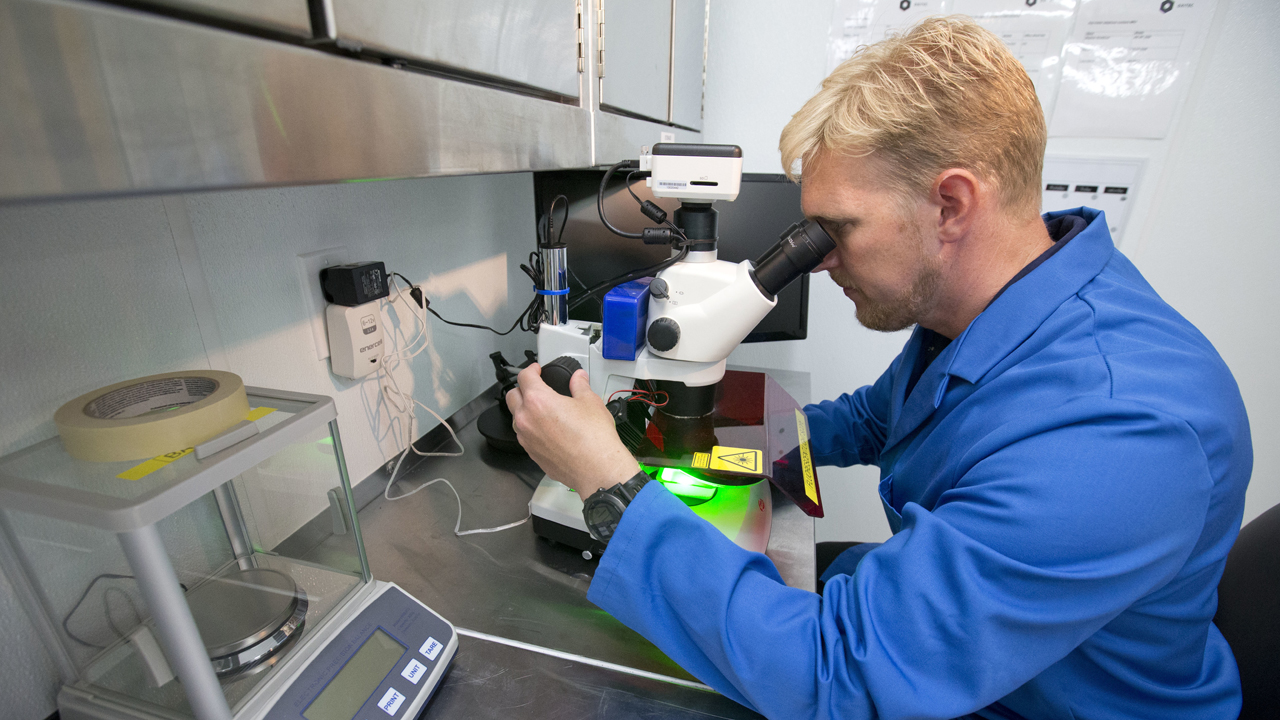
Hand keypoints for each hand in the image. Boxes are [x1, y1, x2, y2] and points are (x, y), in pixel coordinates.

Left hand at [506, 363, 639, 497]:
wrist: (597, 469)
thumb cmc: (594, 438)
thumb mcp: (590, 402)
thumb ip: (580, 386)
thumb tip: (578, 378)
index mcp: (538, 400)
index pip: (524, 377)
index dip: (530, 369)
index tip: (536, 370)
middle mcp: (526, 419)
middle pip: (512, 396)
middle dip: (522, 388)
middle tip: (536, 387)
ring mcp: (526, 439)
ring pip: (516, 418)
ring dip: (524, 410)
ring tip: (542, 409)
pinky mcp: (532, 454)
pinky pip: (525, 436)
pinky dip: (531, 429)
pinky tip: (548, 429)